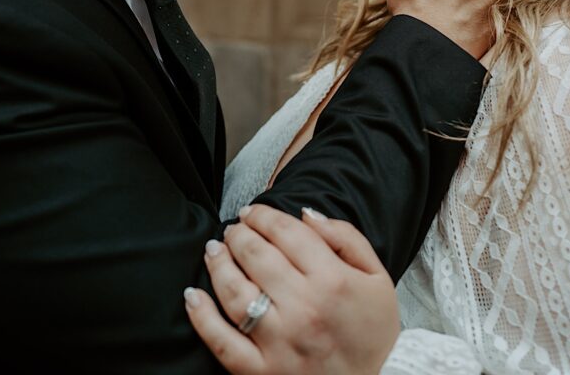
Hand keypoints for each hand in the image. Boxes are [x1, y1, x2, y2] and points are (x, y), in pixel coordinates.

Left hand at [185, 204, 398, 374]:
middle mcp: (303, 309)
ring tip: (214, 250)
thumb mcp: (376, 276)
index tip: (253, 212)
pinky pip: (221, 341)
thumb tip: (306, 214)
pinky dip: (201, 316)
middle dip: (239, 233)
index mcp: (332, 281)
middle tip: (234, 228)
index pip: (285, 232)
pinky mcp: (262, 372)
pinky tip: (193, 296)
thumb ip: (345, 237)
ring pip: (234, 291)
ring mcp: (279, 342)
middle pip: (256, 255)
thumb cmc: (374, 332)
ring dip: (218, 263)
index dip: (263, 215)